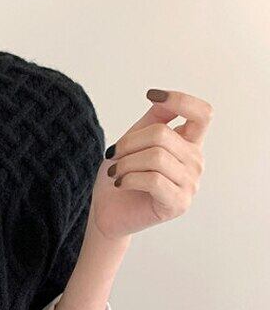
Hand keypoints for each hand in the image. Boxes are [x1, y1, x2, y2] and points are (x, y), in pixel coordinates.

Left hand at [90, 88, 211, 239]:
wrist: (107, 213)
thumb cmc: (120, 177)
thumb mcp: (133, 142)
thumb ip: (153, 120)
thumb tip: (161, 97)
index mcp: (189, 144)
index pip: (202, 113)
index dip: (180, 100)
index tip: (151, 95)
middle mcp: (196, 162)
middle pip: (163, 135)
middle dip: (129, 144)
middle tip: (113, 156)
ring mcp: (190, 184)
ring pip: (156, 158)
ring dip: (126, 163)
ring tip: (115, 172)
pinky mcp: (178, 203)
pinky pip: (153, 180)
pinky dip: (129, 179)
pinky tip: (120, 183)